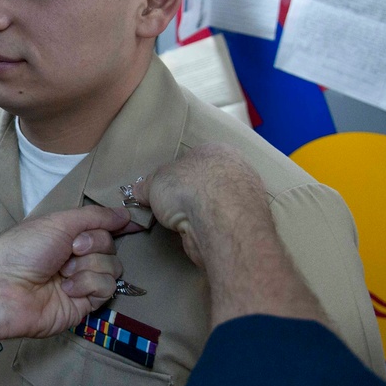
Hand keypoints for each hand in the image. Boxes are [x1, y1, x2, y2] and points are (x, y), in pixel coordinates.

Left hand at [0, 206, 131, 340]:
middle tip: (71, 249)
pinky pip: (106, 288)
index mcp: (67, 234)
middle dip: (92, 244)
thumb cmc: (24, 250)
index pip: (102, 226)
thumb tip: (125, 214)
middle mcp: (76, 257)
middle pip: (110, 245)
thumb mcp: (58, 222)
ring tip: (64, 271)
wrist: (5, 288)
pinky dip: (87, 284)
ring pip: (113, 267)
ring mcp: (82, 280)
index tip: (134, 225)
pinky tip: (67, 288)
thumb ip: (94, 216)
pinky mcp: (86, 303)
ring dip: (88, 265)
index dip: (117, 224)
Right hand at [132, 142, 267, 267]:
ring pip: (216, 204)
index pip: (193, 161)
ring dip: (200, 214)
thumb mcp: (154, 182)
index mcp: (216, 150)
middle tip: (171, 209)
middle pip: (206, 182)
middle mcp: (237, 170)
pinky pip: (222, 224)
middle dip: (189, 196)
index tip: (163, 192)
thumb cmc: (187, 188)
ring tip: (182, 225)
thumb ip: (146, 186)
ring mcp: (246, 198)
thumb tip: (138, 191)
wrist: (220, 221)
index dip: (175, 177)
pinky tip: (196, 235)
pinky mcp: (247, 224)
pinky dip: (209, 229)